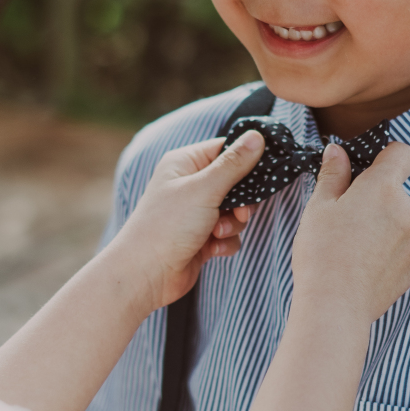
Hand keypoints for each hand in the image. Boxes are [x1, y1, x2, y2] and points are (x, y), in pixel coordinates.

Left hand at [111, 131, 264, 310]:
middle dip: (241, 202)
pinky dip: (225, 242)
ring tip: (217, 233)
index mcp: (185, 163)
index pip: (225, 150)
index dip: (246, 161)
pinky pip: (228, 233)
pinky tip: (211, 250)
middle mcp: (190, 185)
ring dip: (232, 224)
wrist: (146, 274)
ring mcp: (195, 212)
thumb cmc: (167, 226)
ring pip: (235, 211)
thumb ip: (234, 164)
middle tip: (239, 212)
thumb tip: (257, 136)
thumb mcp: (205, 189)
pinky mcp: (201, 237)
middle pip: (235, 183)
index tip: (263, 173)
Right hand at [292, 141, 409, 324]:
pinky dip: (385, 253)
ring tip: (351, 246)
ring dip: (382, 226)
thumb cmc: (322, 253)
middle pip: (398, 192)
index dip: (386, 157)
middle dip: (377, 198)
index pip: (403, 154)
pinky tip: (361, 266)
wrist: (335, 306)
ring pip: (400, 222)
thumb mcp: (319, 207)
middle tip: (346, 216)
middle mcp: (408, 211)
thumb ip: (333, 174)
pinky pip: (400, 250)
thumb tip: (336, 151)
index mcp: (384, 188)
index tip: (366, 171)